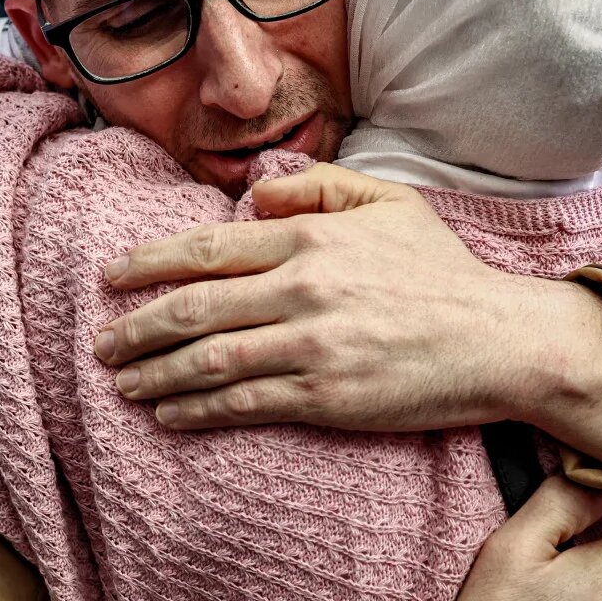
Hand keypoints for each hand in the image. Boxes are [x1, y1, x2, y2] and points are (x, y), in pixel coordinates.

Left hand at [98, 164, 601, 471]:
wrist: (501, 340)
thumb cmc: (444, 272)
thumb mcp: (390, 202)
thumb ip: (320, 186)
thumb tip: (258, 196)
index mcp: (311, 237)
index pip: (207, 248)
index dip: (148, 264)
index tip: (109, 277)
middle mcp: (303, 288)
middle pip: (192, 309)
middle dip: (135, 327)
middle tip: (101, 342)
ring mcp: (312, 346)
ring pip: (207, 360)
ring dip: (154, 374)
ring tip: (124, 382)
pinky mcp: (326, 397)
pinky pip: (243, 404)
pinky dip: (196, 410)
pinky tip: (170, 414)